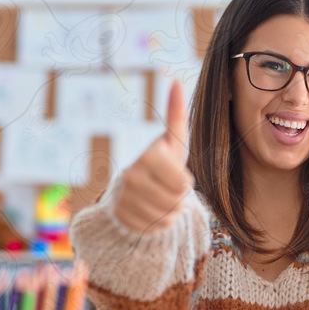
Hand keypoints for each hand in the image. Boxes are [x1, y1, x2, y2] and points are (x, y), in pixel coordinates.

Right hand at [113, 81, 194, 233]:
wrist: (130, 190)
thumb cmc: (159, 162)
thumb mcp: (171, 141)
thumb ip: (176, 114)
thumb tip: (176, 81)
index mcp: (148, 157)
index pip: (185, 184)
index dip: (185, 182)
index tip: (172, 174)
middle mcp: (132, 177)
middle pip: (178, 200)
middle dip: (178, 198)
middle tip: (166, 188)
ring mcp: (126, 200)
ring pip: (169, 216)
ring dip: (171, 211)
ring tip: (159, 199)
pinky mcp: (123, 219)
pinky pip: (157, 229)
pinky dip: (159, 224)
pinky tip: (150, 212)